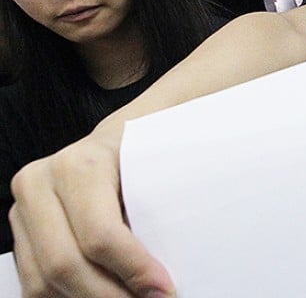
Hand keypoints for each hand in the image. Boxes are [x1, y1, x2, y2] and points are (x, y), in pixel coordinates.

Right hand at [9, 129, 175, 296]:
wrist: (119, 141)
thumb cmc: (145, 152)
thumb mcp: (159, 166)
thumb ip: (161, 210)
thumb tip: (166, 276)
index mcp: (79, 163)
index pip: (100, 234)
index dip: (133, 270)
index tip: (164, 289)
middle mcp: (40, 183)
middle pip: (64, 265)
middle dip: (109, 296)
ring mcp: (24, 210)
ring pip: (42, 282)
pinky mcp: (20, 233)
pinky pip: (34, 285)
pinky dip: (69, 297)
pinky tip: (104, 293)